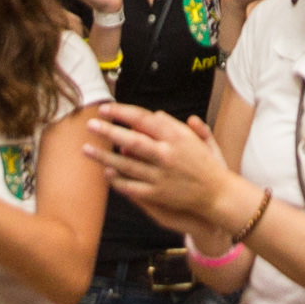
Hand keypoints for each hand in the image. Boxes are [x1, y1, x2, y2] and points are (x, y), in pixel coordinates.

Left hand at [85, 103, 235, 231]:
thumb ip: (176, 124)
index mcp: (177, 136)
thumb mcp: (198, 137)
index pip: (144, 120)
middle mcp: (167, 154)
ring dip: (104, 156)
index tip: (106, 108)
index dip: (122, 113)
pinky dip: (117, 180)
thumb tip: (155, 115)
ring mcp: (161, 176)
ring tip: (86, 149)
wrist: (218, 195)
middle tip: (90, 124)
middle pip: (132, 140)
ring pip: (126, 165)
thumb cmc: (208, 164)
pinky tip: (105, 172)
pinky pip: (131, 186)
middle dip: (108, 131)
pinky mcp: (157, 195)